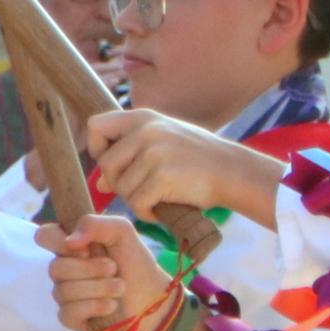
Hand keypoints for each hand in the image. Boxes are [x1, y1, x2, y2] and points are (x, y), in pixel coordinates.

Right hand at [48, 217, 174, 330]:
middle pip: (55, 268)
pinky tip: (111, 306)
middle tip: (113, 269)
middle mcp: (64, 270)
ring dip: (98, 288)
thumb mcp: (121, 232)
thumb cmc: (135, 263)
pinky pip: (68, 313)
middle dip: (90, 269)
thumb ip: (95, 224)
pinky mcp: (71, 318)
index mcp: (71, 247)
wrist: (154, 297)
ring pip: (64, 291)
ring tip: (120, 288)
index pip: (44, 237)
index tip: (83, 247)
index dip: (57, 241)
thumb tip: (70, 241)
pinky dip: (94, 307)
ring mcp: (65, 295)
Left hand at [87, 108, 282, 220]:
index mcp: (143, 117)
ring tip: (158, 197)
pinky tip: (162, 208)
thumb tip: (100, 183)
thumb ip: (131, 155)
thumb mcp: (164, 144)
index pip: (95, 126)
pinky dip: (147, 213)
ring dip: (135, 200)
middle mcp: (146, 131)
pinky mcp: (162, 177)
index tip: (116, 164)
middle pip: (105, 165)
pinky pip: (136, 204)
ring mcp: (154, 153)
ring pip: (120, 188)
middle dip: (118, 184)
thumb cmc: (197, 160)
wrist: (234, 171)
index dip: (97, 149)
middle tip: (142, 189)